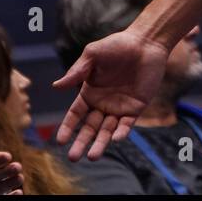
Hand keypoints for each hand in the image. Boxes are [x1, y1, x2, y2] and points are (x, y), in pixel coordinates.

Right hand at [53, 29, 170, 160]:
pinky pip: (126, 124)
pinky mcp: (135, 108)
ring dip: (100, 143)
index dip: (67, 127)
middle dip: (81, 142)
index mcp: (89, 92)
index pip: (75, 115)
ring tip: (93, 157)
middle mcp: (102, 103)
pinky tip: (115, 139)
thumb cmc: (117, 45)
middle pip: (89, 128)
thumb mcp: (93, 54)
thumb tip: (56, 86)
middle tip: (74, 158)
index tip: (59, 141)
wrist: (145, 43)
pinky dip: (121, 132)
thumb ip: (76, 72)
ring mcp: (119, 107)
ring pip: (107, 130)